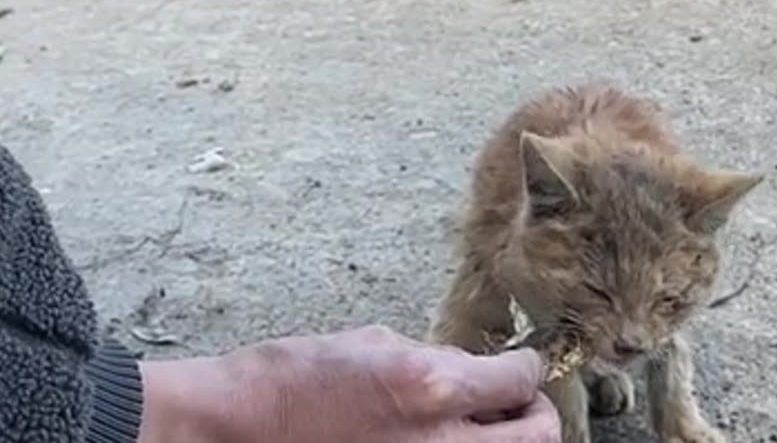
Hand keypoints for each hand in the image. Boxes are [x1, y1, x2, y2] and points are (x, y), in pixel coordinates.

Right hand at [137, 325, 558, 442]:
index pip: (521, 379)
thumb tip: (474, 371)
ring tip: (486, 426)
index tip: (523, 364)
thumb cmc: (293, 378)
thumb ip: (435, 358)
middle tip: (518, 401)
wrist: (238, 428)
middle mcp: (440, 441)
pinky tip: (444, 441)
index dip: (529, 367)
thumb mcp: (373, 344)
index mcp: (431, 387)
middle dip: (535, 412)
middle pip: (539, 436)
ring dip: (508, 440)